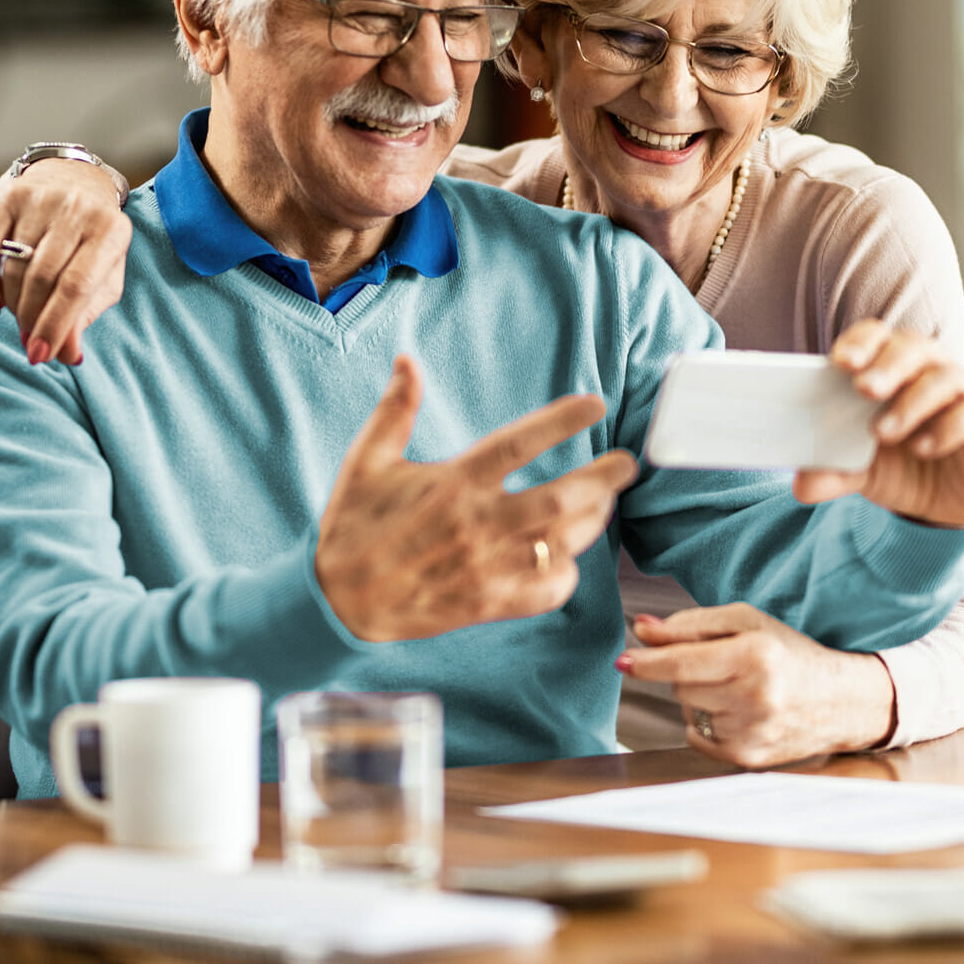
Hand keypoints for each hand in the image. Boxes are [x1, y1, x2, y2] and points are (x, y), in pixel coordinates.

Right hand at [0, 161, 130, 364]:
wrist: (76, 180)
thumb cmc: (94, 241)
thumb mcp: (103, 275)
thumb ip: (86, 314)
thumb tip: (68, 356)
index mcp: (111, 231)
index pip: (77, 287)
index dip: (55, 325)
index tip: (41, 355)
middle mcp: (77, 209)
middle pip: (42, 278)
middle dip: (31, 319)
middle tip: (28, 342)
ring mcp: (42, 199)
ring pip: (14, 266)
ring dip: (12, 304)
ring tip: (19, 319)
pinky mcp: (11, 196)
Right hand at [316, 356, 640, 641]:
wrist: (335, 601)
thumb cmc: (351, 525)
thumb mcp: (366, 461)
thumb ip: (395, 410)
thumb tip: (407, 360)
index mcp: (450, 483)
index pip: (518, 444)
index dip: (560, 420)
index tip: (595, 404)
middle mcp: (474, 524)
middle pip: (558, 497)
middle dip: (603, 479)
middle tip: (628, 463)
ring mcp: (484, 567)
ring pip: (559, 542)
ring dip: (592, 521)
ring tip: (606, 501)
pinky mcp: (486, 603)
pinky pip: (544, 591)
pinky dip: (565, 574)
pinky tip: (568, 557)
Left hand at [618, 604, 897, 768]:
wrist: (841, 701)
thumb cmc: (788, 653)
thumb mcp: (747, 624)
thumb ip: (691, 625)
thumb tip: (642, 630)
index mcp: (756, 655)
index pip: (683, 662)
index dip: (649, 662)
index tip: (623, 661)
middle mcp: (755, 697)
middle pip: (681, 685)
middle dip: (688, 671)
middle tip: (725, 664)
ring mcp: (752, 732)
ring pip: (687, 711)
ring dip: (701, 697)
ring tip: (741, 690)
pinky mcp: (748, 758)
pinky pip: (697, 737)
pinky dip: (707, 722)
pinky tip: (740, 713)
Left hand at [791, 320, 963, 526]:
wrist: (946, 505)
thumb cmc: (899, 467)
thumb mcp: (861, 472)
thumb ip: (834, 472)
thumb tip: (801, 485)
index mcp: (892, 367)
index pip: (877, 336)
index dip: (861, 343)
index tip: (840, 362)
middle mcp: (930, 369)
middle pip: (912, 348)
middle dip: (886, 366)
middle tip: (864, 388)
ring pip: (943, 378)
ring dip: (911, 402)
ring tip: (884, 432)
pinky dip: (947, 428)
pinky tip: (923, 448)